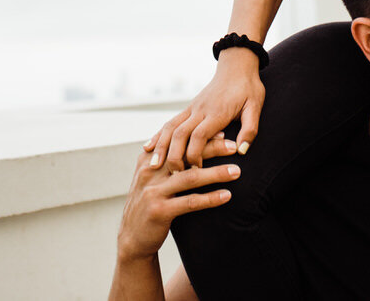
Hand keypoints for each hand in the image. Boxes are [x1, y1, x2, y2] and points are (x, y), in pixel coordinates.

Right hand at [116, 137, 240, 262]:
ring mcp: (153, 191)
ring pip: (190, 177)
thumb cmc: (149, 204)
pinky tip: (226, 195)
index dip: (201, 136)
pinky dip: (210, 198)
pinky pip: (190, 202)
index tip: (223, 132)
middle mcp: (150, 172)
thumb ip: (166, 162)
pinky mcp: (159, 211)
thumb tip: (192, 143)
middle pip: (186, 155)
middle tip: (234, 146)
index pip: (178, 142)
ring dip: (216, 173)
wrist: (133, 237)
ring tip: (237, 171)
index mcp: (149, 160)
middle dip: (212, 148)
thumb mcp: (151, 180)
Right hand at [147, 50, 263, 170]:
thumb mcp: (256, 106)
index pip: (199, 135)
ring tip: (154, 164)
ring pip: (170, 126)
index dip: (195, 154)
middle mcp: (200, 110)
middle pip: (180, 133)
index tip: (196, 170)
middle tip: (172, 173)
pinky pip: (171, 122)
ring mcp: (192, 107)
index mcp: (216, 112)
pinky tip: (150, 146)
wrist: (237, 65)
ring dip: (161, 145)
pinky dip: (159, 135)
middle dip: (174, 154)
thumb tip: (241, 150)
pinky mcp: (189, 107)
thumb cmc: (249, 87)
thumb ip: (250, 128)